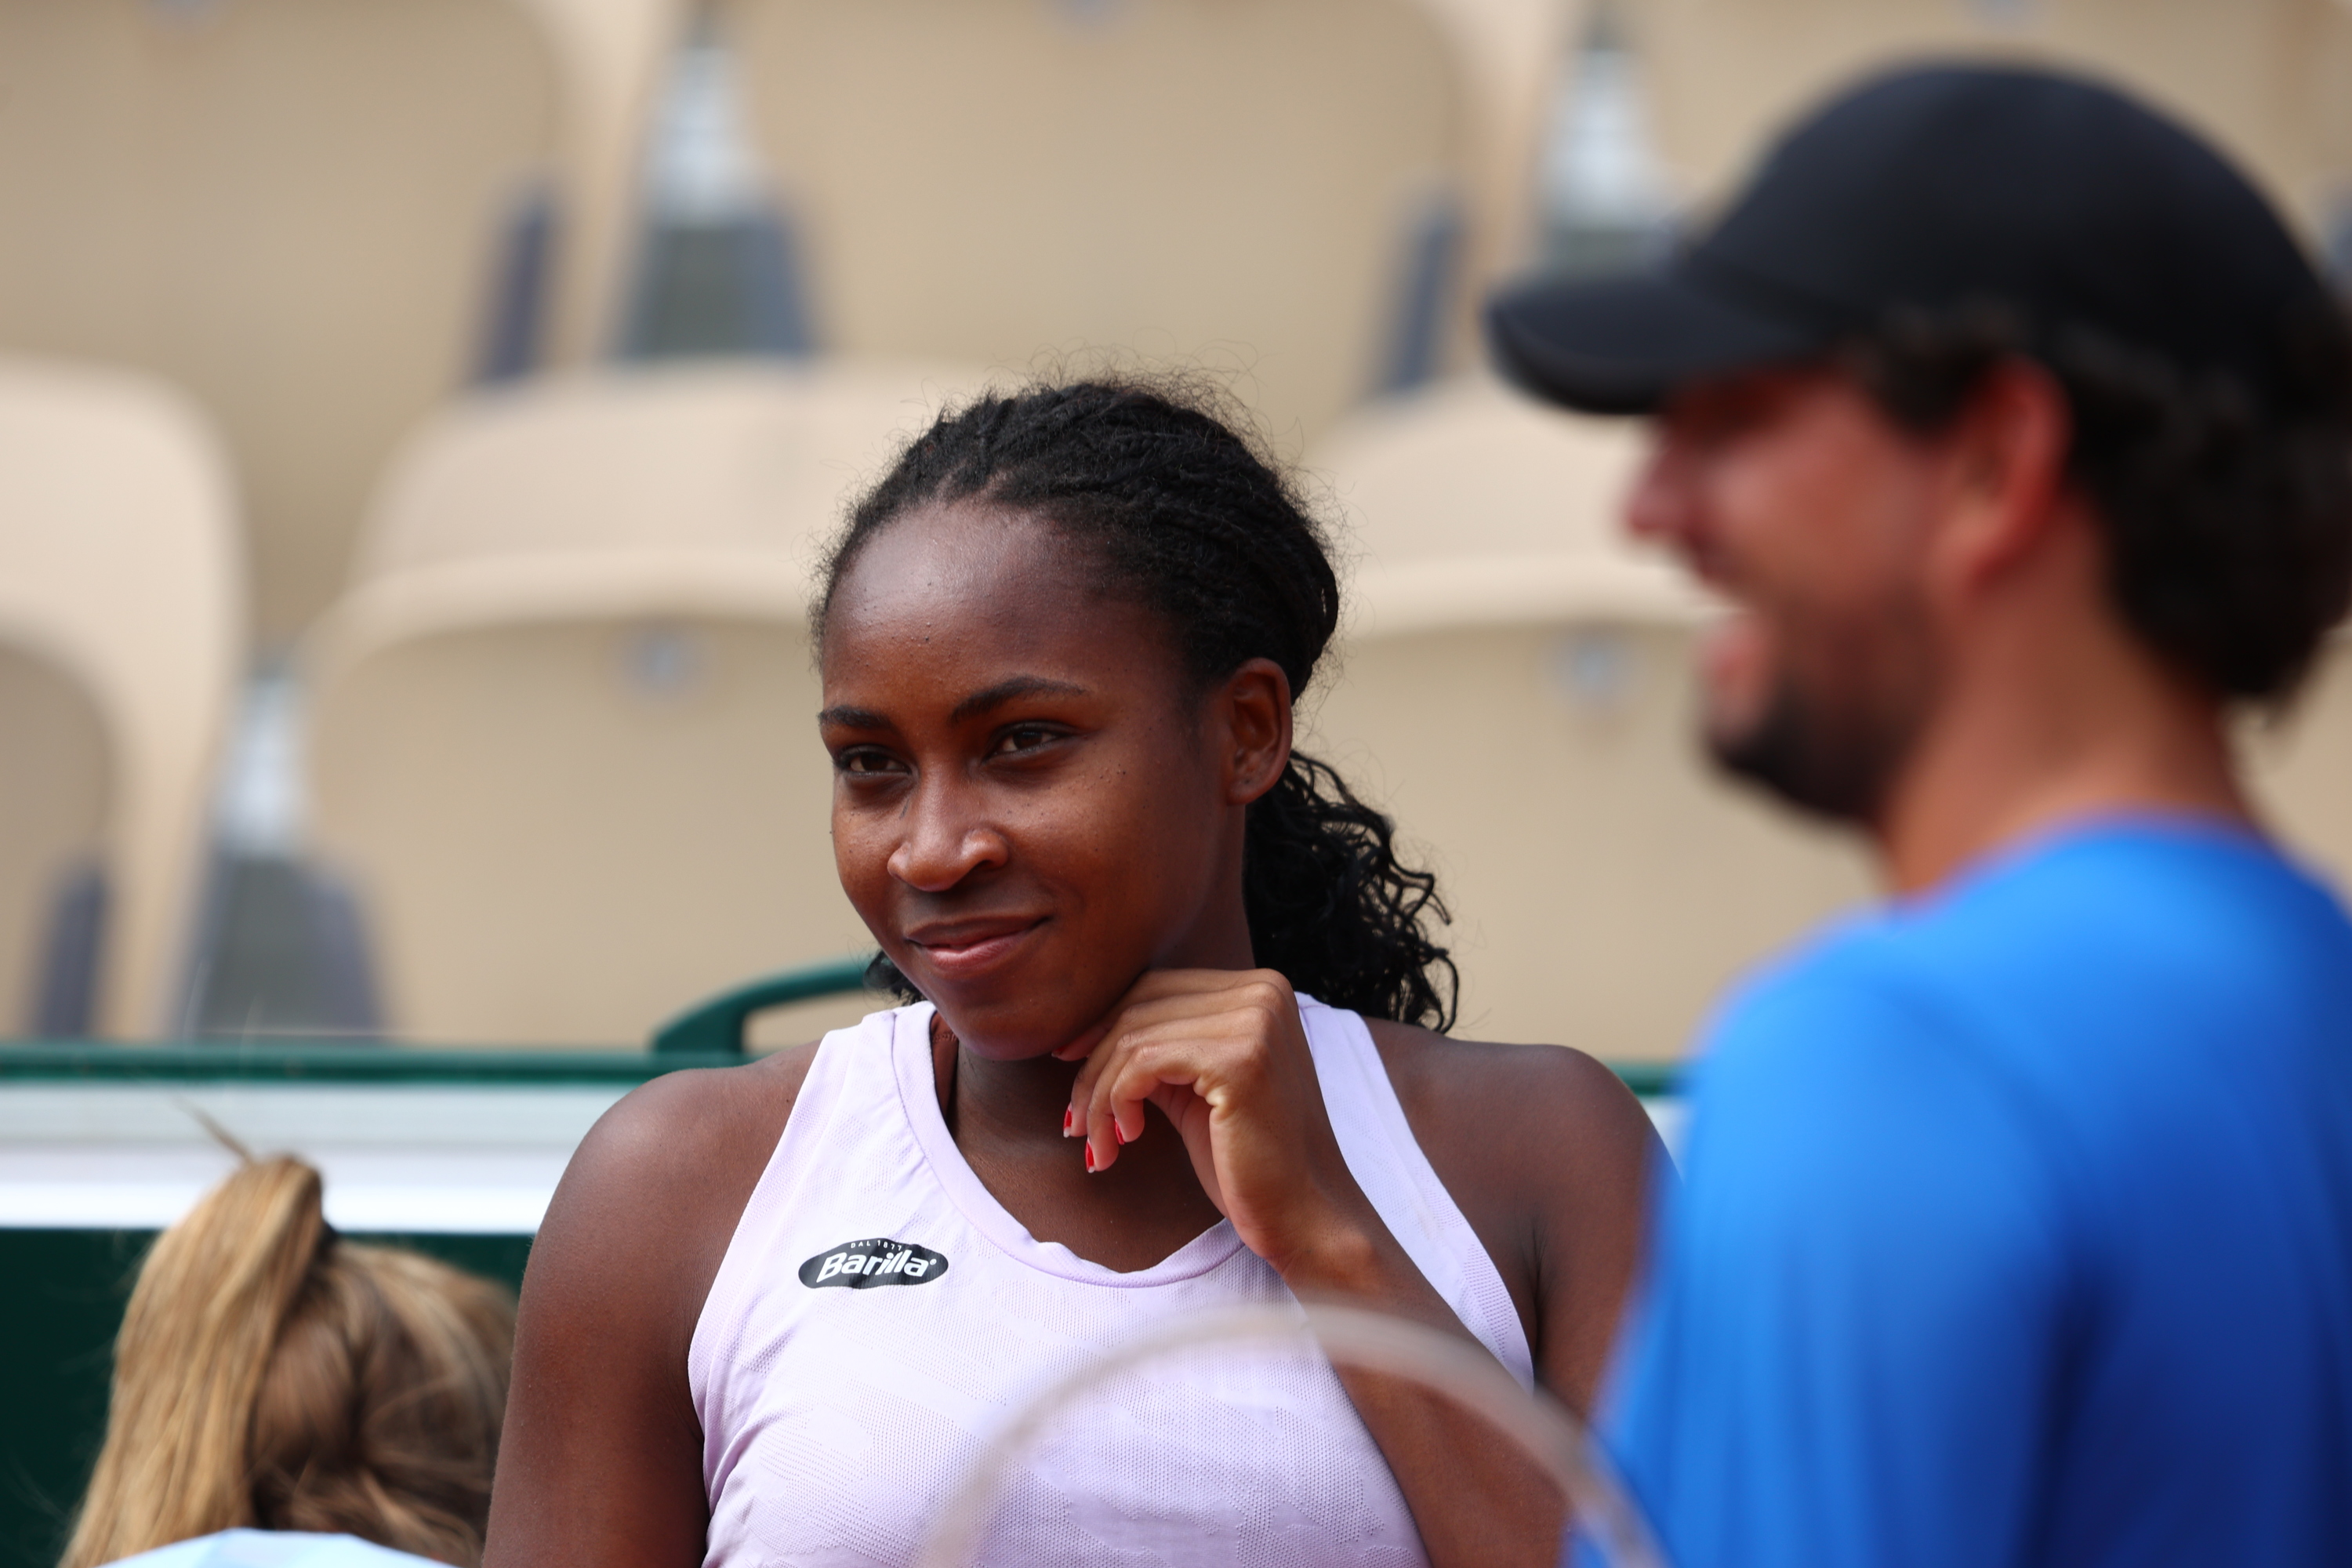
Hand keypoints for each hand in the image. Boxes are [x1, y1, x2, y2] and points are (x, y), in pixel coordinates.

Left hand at [1059, 969, 1381, 1277]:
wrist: (1305, 1218)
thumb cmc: (1250, 1163)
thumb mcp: (1198, 1089)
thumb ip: (1162, 1050)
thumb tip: (1081, 1035)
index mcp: (1260, 990)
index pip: (1156, 988)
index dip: (1102, 1026)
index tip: (1069, 1065)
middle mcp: (1263, 992)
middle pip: (1140, 1006)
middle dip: (1093, 1065)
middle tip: (1076, 1121)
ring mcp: (1256, 1021)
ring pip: (1133, 1037)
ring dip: (1098, 1096)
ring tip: (1098, 1143)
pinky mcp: (1241, 1058)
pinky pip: (1142, 1063)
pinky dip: (1117, 1101)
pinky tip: (1129, 1138)